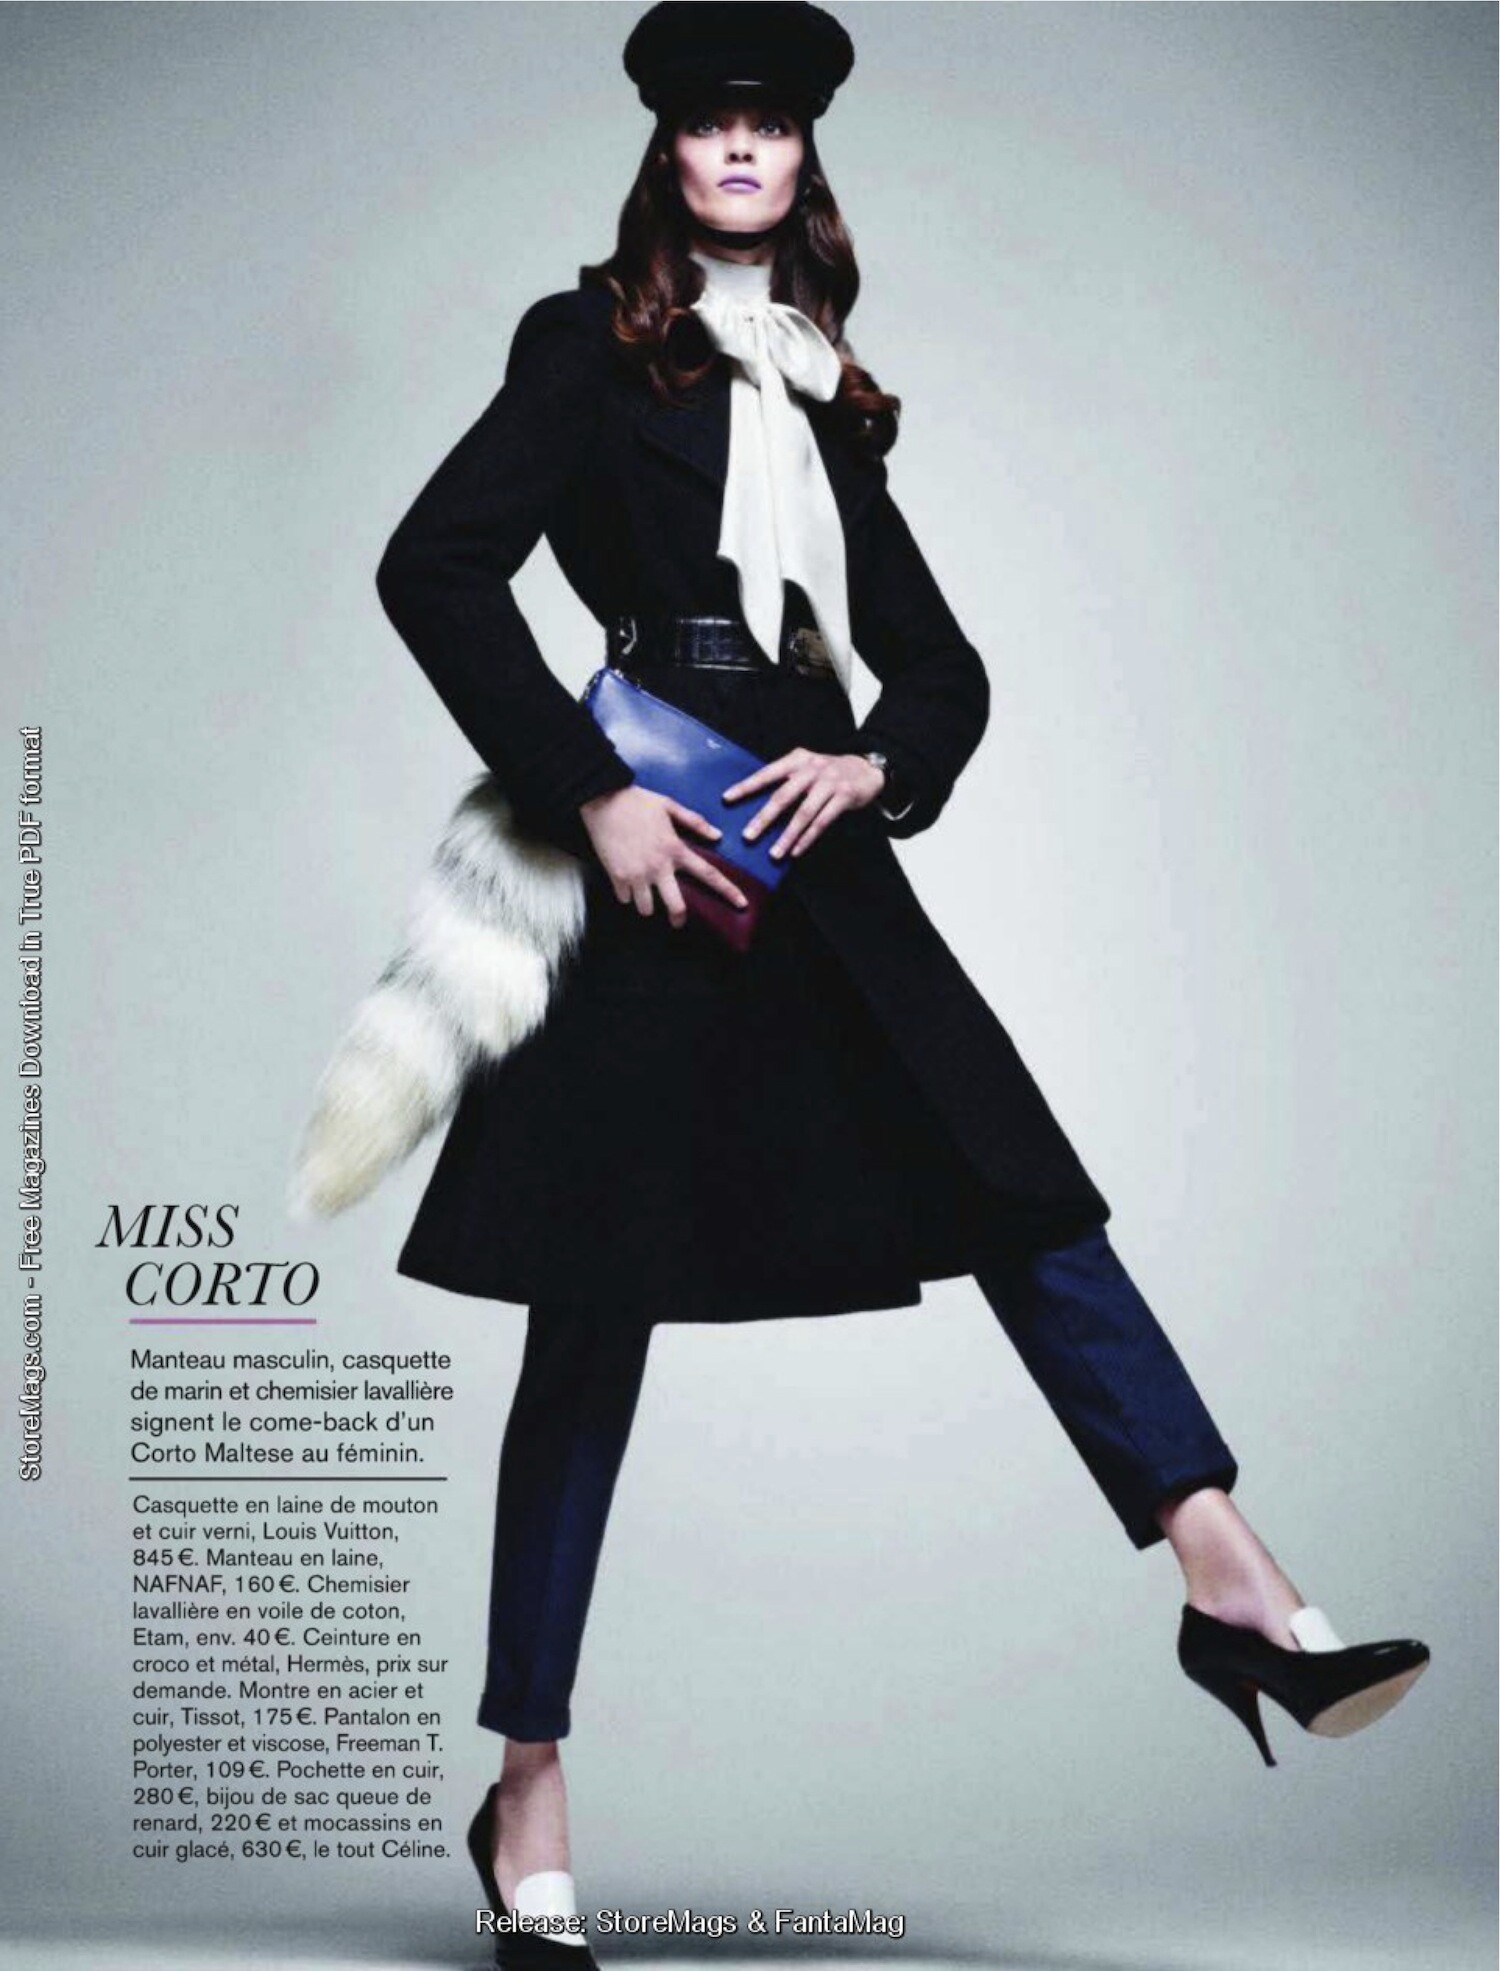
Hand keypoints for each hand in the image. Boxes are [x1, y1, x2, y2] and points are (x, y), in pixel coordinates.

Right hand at [579, 783, 748, 927]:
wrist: (602, 800)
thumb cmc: (637, 801)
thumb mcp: (670, 805)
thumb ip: (695, 821)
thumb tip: (717, 835)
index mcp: (675, 848)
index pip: (708, 874)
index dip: (728, 891)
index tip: (742, 904)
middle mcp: (659, 866)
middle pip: (676, 905)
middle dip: (678, 918)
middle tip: (677, 920)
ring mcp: (637, 874)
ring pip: (647, 908)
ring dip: (647, 905)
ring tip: (645, 894)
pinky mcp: (617, 877)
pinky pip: (625, 899)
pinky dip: (627, 895)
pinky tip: (626, 883)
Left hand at [722, 748, 885, 860]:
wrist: (867, 768)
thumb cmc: (829, 771)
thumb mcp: (806, 766)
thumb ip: (786, 779)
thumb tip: (756, 801)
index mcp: (797, 759)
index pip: (767, 773)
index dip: (747, 786)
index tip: (727, 798)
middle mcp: (812, 769)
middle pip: (783, 796)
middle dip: (764, 818)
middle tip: (748, 836)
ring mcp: (829, 783)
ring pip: (804, 813)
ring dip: (787, 836)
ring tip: (774, 853)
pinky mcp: (844, 796)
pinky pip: (823, 821)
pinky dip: (808, 838)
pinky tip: (796, 851)